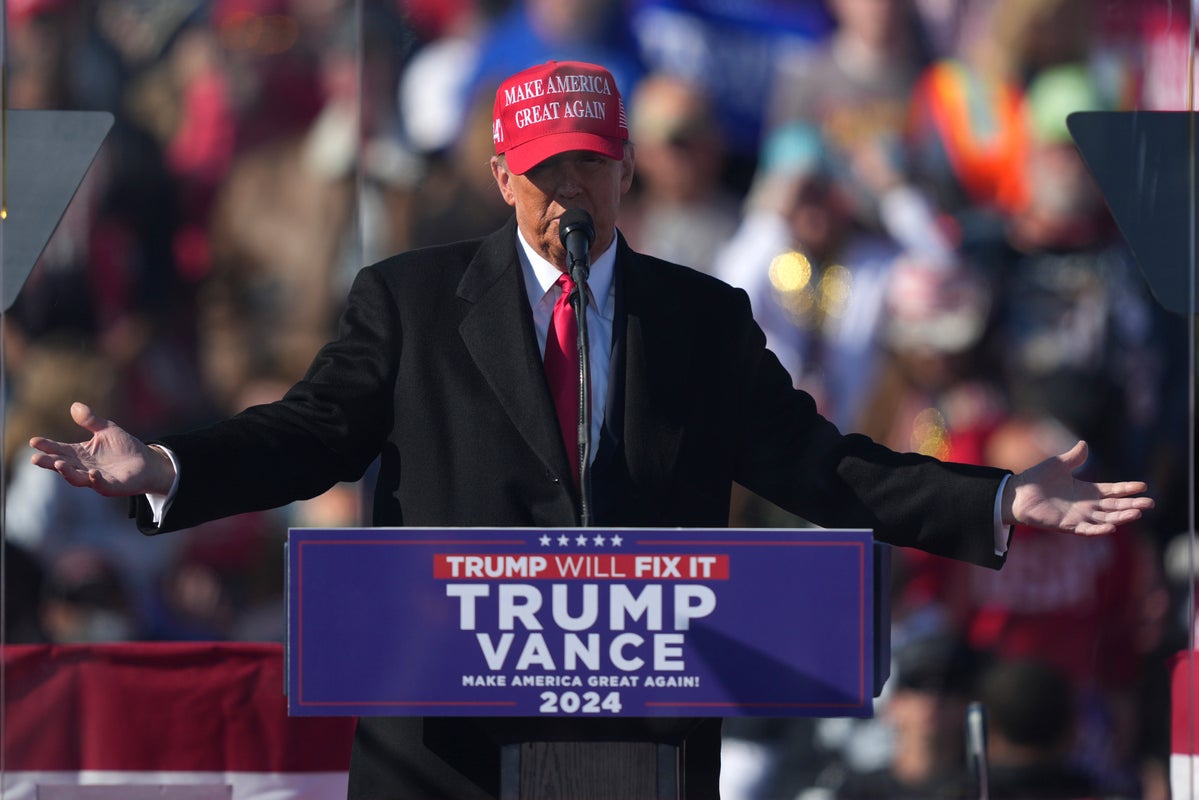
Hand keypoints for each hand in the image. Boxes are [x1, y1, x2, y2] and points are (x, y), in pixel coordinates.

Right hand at [29, 402, 175, 496]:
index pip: (60, 450)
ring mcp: (96, 479)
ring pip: (77, 478)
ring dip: (67, 472)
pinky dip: (96, 480)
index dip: (47, 446)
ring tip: (58, 464)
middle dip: (49, 462)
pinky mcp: (112, 486)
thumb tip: (75, 405)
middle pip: (63, 465)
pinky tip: (92, 473)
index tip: (33, 441)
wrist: (147, 462)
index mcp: (80, 454)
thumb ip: (91, 420)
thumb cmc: (124, 447)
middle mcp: (84, 467)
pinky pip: (102, 485)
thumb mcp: (107, 429)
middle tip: (35, 458)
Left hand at [1002, 440, 1152, 534]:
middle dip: (1132, 505)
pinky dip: (1098, 530)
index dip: (1127, 489)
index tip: (1143, 486)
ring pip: (1105, 519)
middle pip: (1114, 507)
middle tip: (1150, 503)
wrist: (1016, 493)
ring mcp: (1078, 516)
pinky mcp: (1067, 525)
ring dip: (1121, 518)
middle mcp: (1086, 505)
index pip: (1112, 491)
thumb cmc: (1037, 479)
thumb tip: (1084, 444)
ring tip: (1137, 514)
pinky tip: (1111, 528)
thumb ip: (1074, 457)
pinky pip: (1086, 530)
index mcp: (1086, 490)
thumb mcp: (1058, 464)